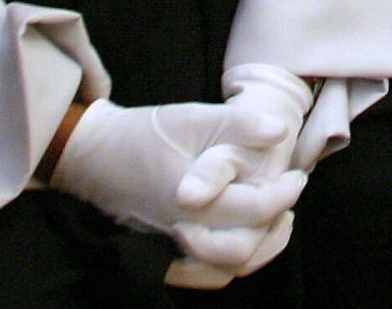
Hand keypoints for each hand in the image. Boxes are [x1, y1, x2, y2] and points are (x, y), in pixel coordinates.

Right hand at [48, 91, 307, 263]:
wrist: (93, 153)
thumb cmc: (145, 132)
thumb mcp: (194, 116)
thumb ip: (238, 123)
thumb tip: (281, 130)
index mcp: (192, 197)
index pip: (254, 209)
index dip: (284, 193)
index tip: (297, 175)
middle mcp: (181, 230)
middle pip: (243, 247)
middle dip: (275, 223)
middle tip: (288, 194)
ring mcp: (170, 245)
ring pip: (225, 269)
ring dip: (258, 248)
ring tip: (277, 219)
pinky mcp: (161, 252)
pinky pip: (202, 275)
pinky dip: (229, 264)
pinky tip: (246, 240)